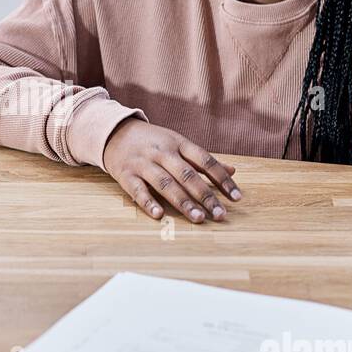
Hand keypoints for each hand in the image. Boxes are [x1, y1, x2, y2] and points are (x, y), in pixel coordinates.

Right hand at [102, 118, 240, 222]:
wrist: (115, 133)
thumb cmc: (153, 142)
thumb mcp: (178, 144)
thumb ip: (203, 160)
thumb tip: (232, 170)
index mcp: (179, 143)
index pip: (206, 161)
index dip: (222, 179)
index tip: (237, 198)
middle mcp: (162, 152)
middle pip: (187, 175)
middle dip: (205, 196)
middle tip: (220, 215)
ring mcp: (143, 163)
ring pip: (165, 184)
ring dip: (183, 202)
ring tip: (198, 218)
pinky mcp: (126, 175)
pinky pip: (138, 190)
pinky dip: (148, 202)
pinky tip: (159, 215)